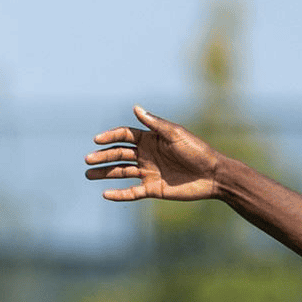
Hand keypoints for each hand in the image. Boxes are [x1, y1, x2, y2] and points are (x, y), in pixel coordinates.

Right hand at [84, 106, 223, 201]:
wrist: (214, 175)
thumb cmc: (197, 151)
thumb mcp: (176, 134)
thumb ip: (154, 124)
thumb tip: (135, 107)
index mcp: (150, 139)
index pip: (124, 135)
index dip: (110, 137)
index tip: (97, 141)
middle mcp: (147, 155)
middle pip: (119, 154)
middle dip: (103, 156)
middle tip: (87, 159)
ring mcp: (149, 172)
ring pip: (121, 172)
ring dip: (105, 173)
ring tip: (88, 174)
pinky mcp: (154, 189)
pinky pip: (132, 192)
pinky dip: (120, 194)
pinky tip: (106, 194)